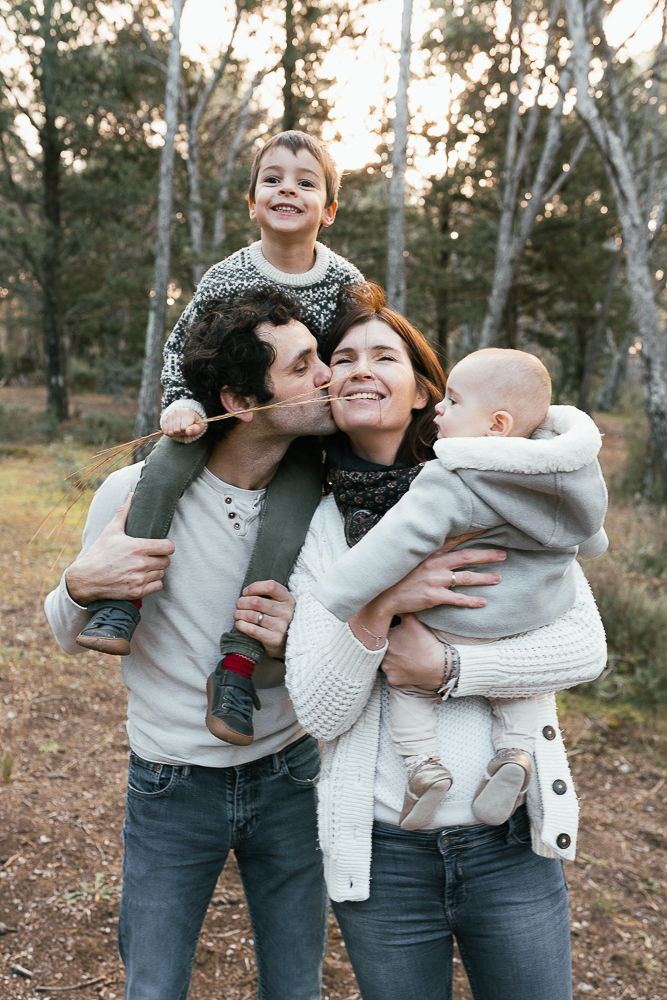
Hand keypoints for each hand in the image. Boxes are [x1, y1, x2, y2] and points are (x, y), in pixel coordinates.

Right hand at [65, 495, 174, 605]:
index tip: (160, 547)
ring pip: (161, 574)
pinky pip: (157, 586)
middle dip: (161, 559)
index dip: (166, 547)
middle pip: (166, 561)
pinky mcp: (136, 591)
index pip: (168, 547)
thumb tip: (131, 495)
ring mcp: (139, 578)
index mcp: (138, 547)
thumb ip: (123, 512)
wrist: (86, 578)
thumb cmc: (99, 553)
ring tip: (145, 567)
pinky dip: (153, 583)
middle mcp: (140, 563)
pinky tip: (144, 578)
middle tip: (152, 557)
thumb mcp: (110, 531)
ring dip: (156, 571)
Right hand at [162, 407, 206, 440]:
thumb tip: (188, 432)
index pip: (184, 428)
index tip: (189, 428)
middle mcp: (177, 411)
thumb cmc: (194, 422)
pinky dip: (169, 433)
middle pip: (176, 430)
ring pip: (170, 431)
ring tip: (179, 429)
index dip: (186, 431)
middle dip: (181, 433)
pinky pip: (165, 430)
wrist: (187, 415)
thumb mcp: (200, 426)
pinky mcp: (165, 418)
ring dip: (175, 433)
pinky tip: (174, 429)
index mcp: (188, 412)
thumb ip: (196, 429)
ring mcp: (170, 414)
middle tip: (184, 429)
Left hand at [233, 580, 295, 658]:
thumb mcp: (279, 602)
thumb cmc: (277, 617)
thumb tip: (246, 593)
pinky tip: (239, 623)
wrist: (285, 642)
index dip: (254, 587)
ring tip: (237, 614)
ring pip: (252, 615)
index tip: (246, 592)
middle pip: (257, 602)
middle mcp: (287, 612)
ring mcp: (281, 626)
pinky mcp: (274, 639)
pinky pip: (252, 629)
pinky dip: (241, 625)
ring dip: (239, 614)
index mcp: (288, 599)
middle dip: (242, 602)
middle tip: (238, 605)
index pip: (271, 586)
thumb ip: (267, 593)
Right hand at [351, 546, 505, 650]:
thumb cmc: (396, 576)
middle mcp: (434, 564)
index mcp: (429, 552)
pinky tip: (483, 602)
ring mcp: (435, 580)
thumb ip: (422, 548)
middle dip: (487, 555)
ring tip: (498, 578)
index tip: (488, 527)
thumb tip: (432, 538)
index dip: (472, 533)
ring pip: (466, 578)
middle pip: (467, 557)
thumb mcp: (408, 557)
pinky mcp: (434, 596)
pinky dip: (471, 601)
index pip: (454, 539)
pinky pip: (458, 598)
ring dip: (484, 578)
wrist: (383, 596)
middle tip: (503, 554)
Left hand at [382, 614, 446, 690]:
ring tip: (406, 655)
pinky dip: (398, 671)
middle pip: (383, 648)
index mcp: (385, 639)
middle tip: (403, 645)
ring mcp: (387, 669)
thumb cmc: (426, 641)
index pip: (383, 633)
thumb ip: (399, 610)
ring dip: (393, 658)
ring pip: (386, 661)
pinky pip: (392, 674)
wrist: (439, 665)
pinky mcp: (392, 679)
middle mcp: (382, 655)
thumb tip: (391, 602)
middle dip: (391, 646)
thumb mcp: (412, 620)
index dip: (391, 633)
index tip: (399, 634)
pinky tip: (407, 666)